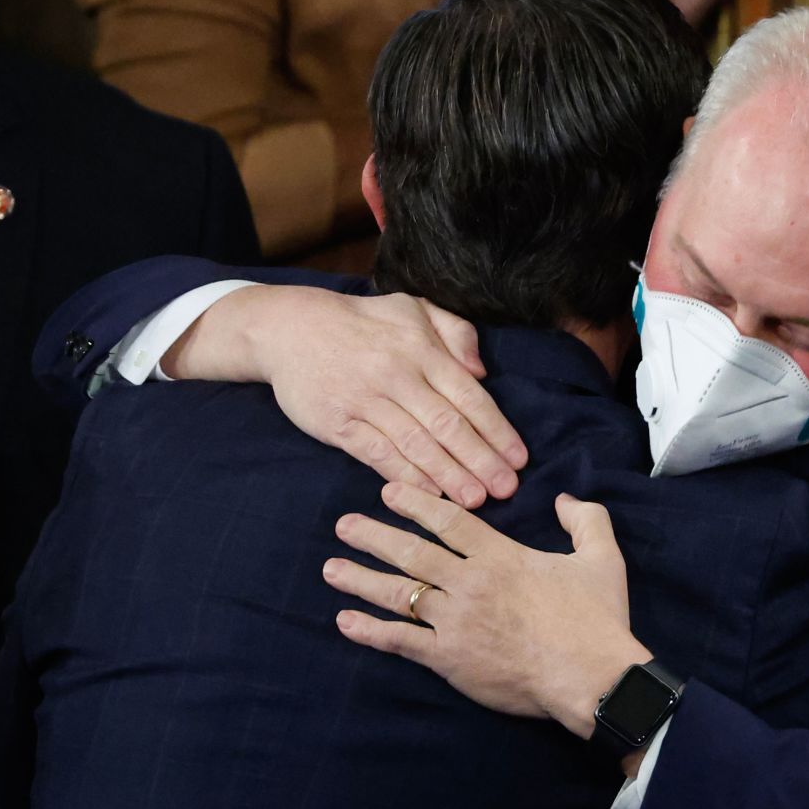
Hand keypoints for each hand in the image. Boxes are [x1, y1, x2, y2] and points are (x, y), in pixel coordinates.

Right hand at [162, 285, 527, 506]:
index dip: (496, 430)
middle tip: (508, 490)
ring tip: (475, 501)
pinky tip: (428, 495)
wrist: (289, 328)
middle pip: (447, 425)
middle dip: (481, 461)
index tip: (519, 458)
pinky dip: (404, 476)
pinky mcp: (338, 423)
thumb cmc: (363, 322)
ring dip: (448, 476)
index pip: (468, 396)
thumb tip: (481, 371)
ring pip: (415, 444)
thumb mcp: (413, 308)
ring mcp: (366, 400)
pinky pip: (377, 454)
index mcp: (421, 348)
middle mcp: (397, 375)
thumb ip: (455, 332)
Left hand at [323, 484, 650, 737]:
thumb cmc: (596, 618)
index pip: (449, 521)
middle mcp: (470, 583)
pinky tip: (345, 622)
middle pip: (412, 552)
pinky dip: (371, 632)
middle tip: (343, 525)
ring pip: (399, 593)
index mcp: (501, 556)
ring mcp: (456, 622)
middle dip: (374, 536)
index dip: (416, 503)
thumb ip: (586, 519)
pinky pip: (401, 642)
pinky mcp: (450, 660)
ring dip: (361, 579)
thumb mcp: (602, 557)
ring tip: (330, 568)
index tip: (388, 491)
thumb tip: (564, 498)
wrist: (590, 676)